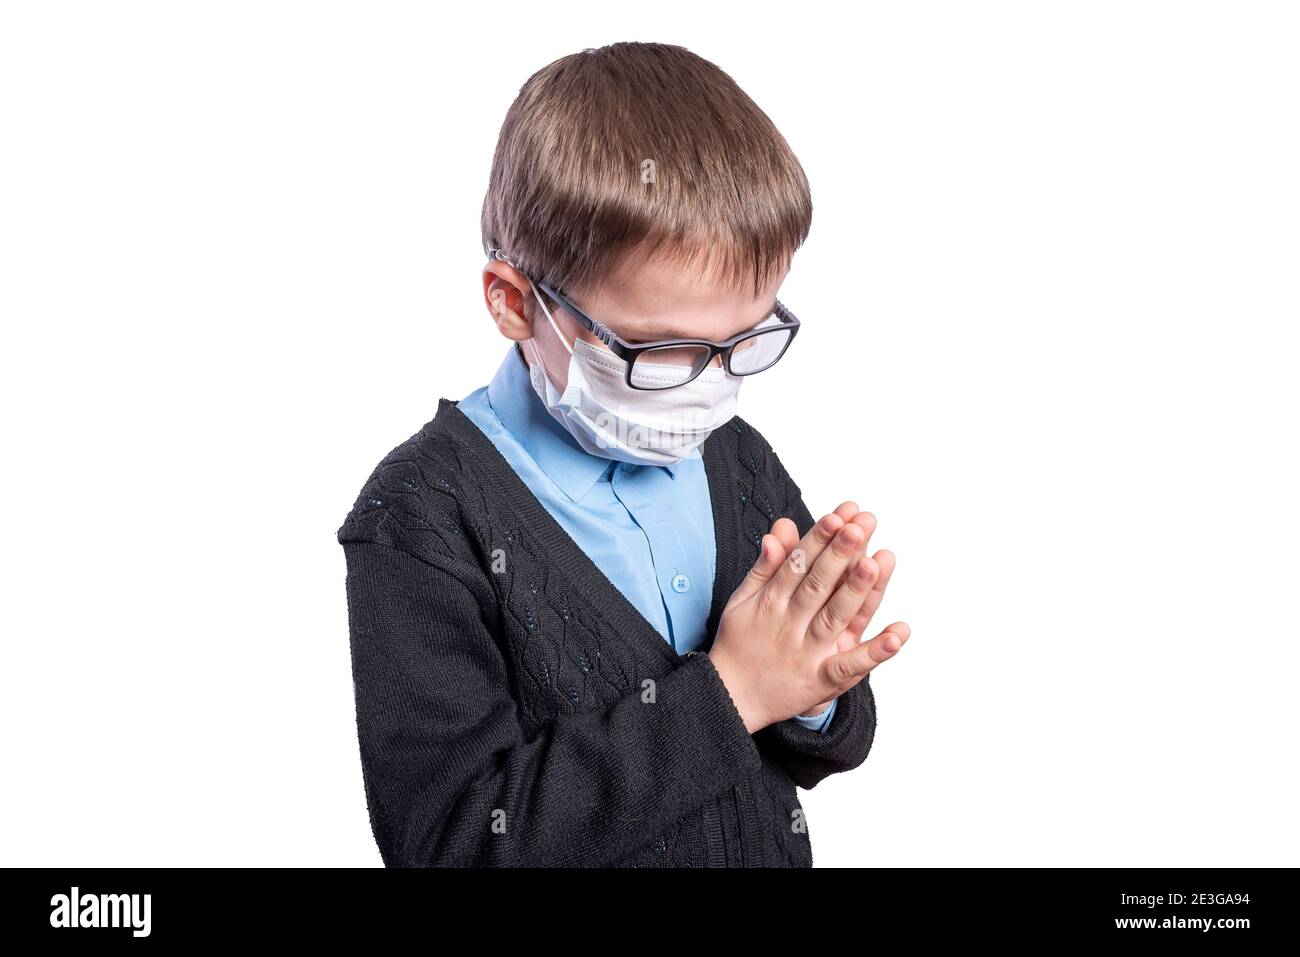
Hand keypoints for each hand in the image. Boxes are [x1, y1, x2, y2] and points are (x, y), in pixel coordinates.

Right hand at [708, 507, 909, 732]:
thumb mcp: (743, 601)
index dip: (819, 539)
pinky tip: (898, 634)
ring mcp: (806, 653)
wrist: (729, 698)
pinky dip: (874, 652)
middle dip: (840, 554)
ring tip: (877, 562)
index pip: (799, 564)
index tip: (837, 516)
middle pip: (819, 585)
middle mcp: (788, 624)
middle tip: (861, 524)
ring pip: (834, 618)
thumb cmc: (740, 643)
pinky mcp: (820, 681)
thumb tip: (780, 530)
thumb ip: (766, 566)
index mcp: (770, 602)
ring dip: (856, 591)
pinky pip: (849, 666)